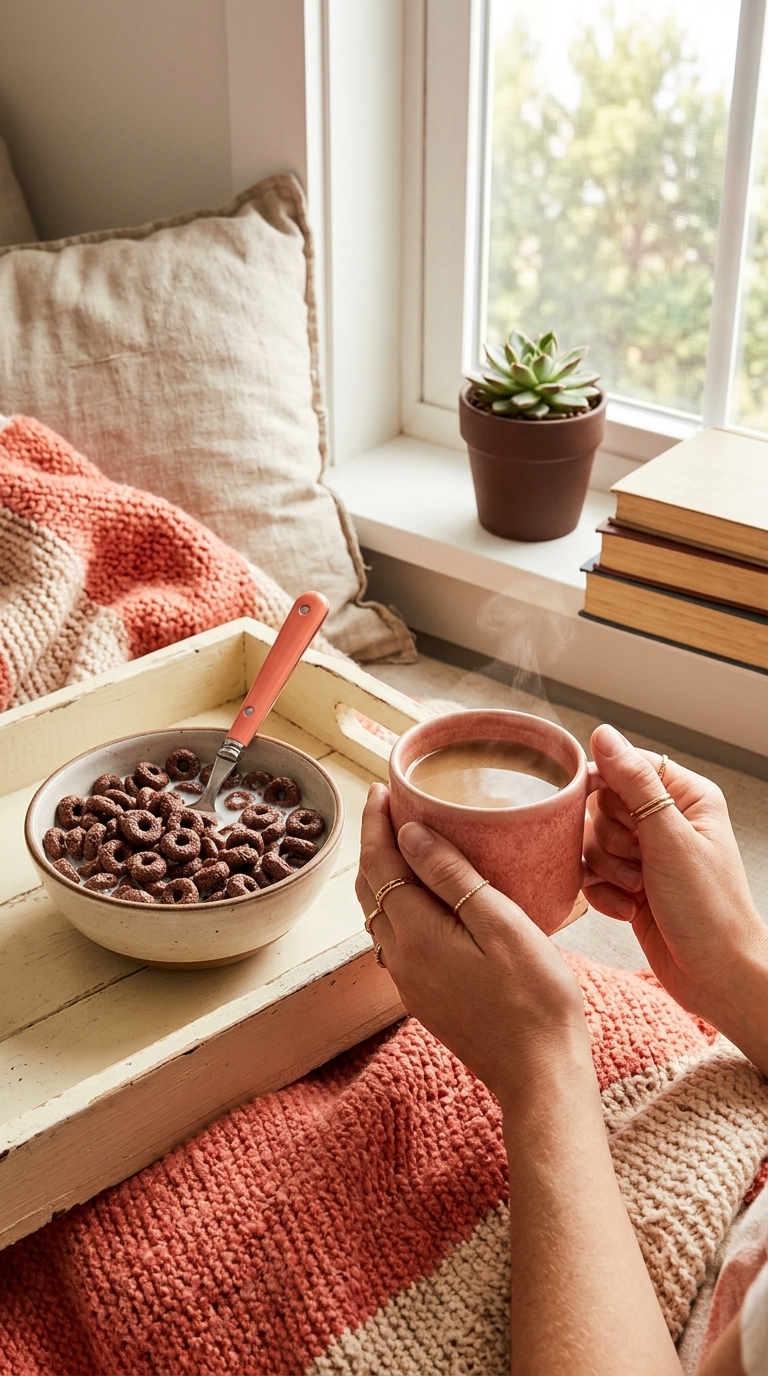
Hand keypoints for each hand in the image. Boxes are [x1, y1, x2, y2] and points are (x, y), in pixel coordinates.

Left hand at [356, 783, 592, 1111]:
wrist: (541, 1074)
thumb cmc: (537, 998)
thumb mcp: (502, 924)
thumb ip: (452, 877)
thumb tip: (409, 832)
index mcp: (417, 934)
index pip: (380, 863)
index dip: (376, 822)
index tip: (381, 788)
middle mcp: (402, 958)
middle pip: (370, 887)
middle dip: (376, 842)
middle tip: (389, 805)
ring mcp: (411, 982)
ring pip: (379, 914)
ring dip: (384, 874)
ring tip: (405, 841)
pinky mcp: (425, 997)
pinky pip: (396, 938)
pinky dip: (398, 904)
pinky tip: (424, 896)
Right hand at [583, 723, 767, 1047]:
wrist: (716, 978)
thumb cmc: (709, 910)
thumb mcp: (669, 838)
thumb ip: (634, 782)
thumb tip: (604, 735)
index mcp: (687, 797)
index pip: (628, 765)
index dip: (611, 789)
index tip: (620, 819)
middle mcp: (666, 821)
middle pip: (603, 804)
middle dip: (611, 839)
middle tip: (642, 862)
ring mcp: (648, 855)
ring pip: (592, 841)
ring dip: (608, 870)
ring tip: (640, 890)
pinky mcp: (630, 886)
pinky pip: (591, 875)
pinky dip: (603, 895)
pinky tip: (628, 910)